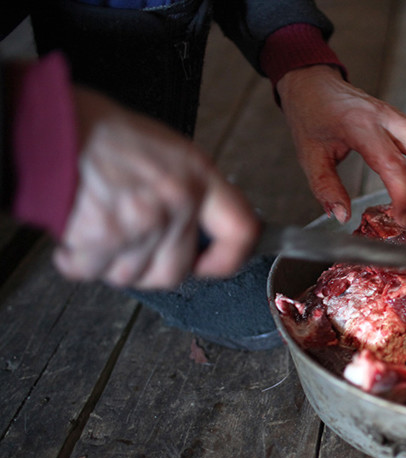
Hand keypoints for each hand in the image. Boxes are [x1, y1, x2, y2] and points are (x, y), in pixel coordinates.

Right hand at [53, 87, 258, 288]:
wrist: (54, 123)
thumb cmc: (104, 133)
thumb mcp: (169, 152)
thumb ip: (191, 191)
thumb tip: (200, 228)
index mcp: (198, 177)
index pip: (240, 230)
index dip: (228, 257)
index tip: (211, 264)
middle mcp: (176, 202)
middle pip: (175, 271)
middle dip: (148, 269)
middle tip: (130, 249)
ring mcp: (141, 222)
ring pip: (131, 276)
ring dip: (110, 263)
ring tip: (98, 232)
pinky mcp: (103, 237)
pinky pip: (91, 272)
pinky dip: (77, 262)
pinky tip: (74, 237)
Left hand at [276, 65, 405, 225]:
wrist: (313, 84)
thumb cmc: (311, 115)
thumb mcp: (309, 156)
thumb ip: (326, 188)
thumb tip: (342, 215)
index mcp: (360, 126)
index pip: (393, 164)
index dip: (403, 196)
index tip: (400, 217)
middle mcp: (385, 117)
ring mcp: (397, 116)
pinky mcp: (403, 119)